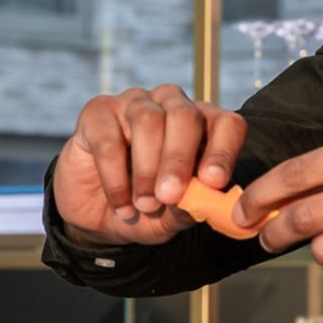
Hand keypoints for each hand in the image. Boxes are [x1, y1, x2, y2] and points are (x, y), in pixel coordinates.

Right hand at [52, 85, 248, 245]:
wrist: (97, 216)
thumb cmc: (146, 209)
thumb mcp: (173, 217)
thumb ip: (190, 206)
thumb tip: (204, 199)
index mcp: (201, 127)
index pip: (225, 123)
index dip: (223, 150)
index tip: (213, 182)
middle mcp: (169, 106)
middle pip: (184, 115)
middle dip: (179, 158)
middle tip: (170, 195)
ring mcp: (132, 104)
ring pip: (147, 120)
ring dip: (147, 168)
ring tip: (145, 204)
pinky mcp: (97, 113)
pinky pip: (109, 139)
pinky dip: (115, 178)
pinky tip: (122, 206)